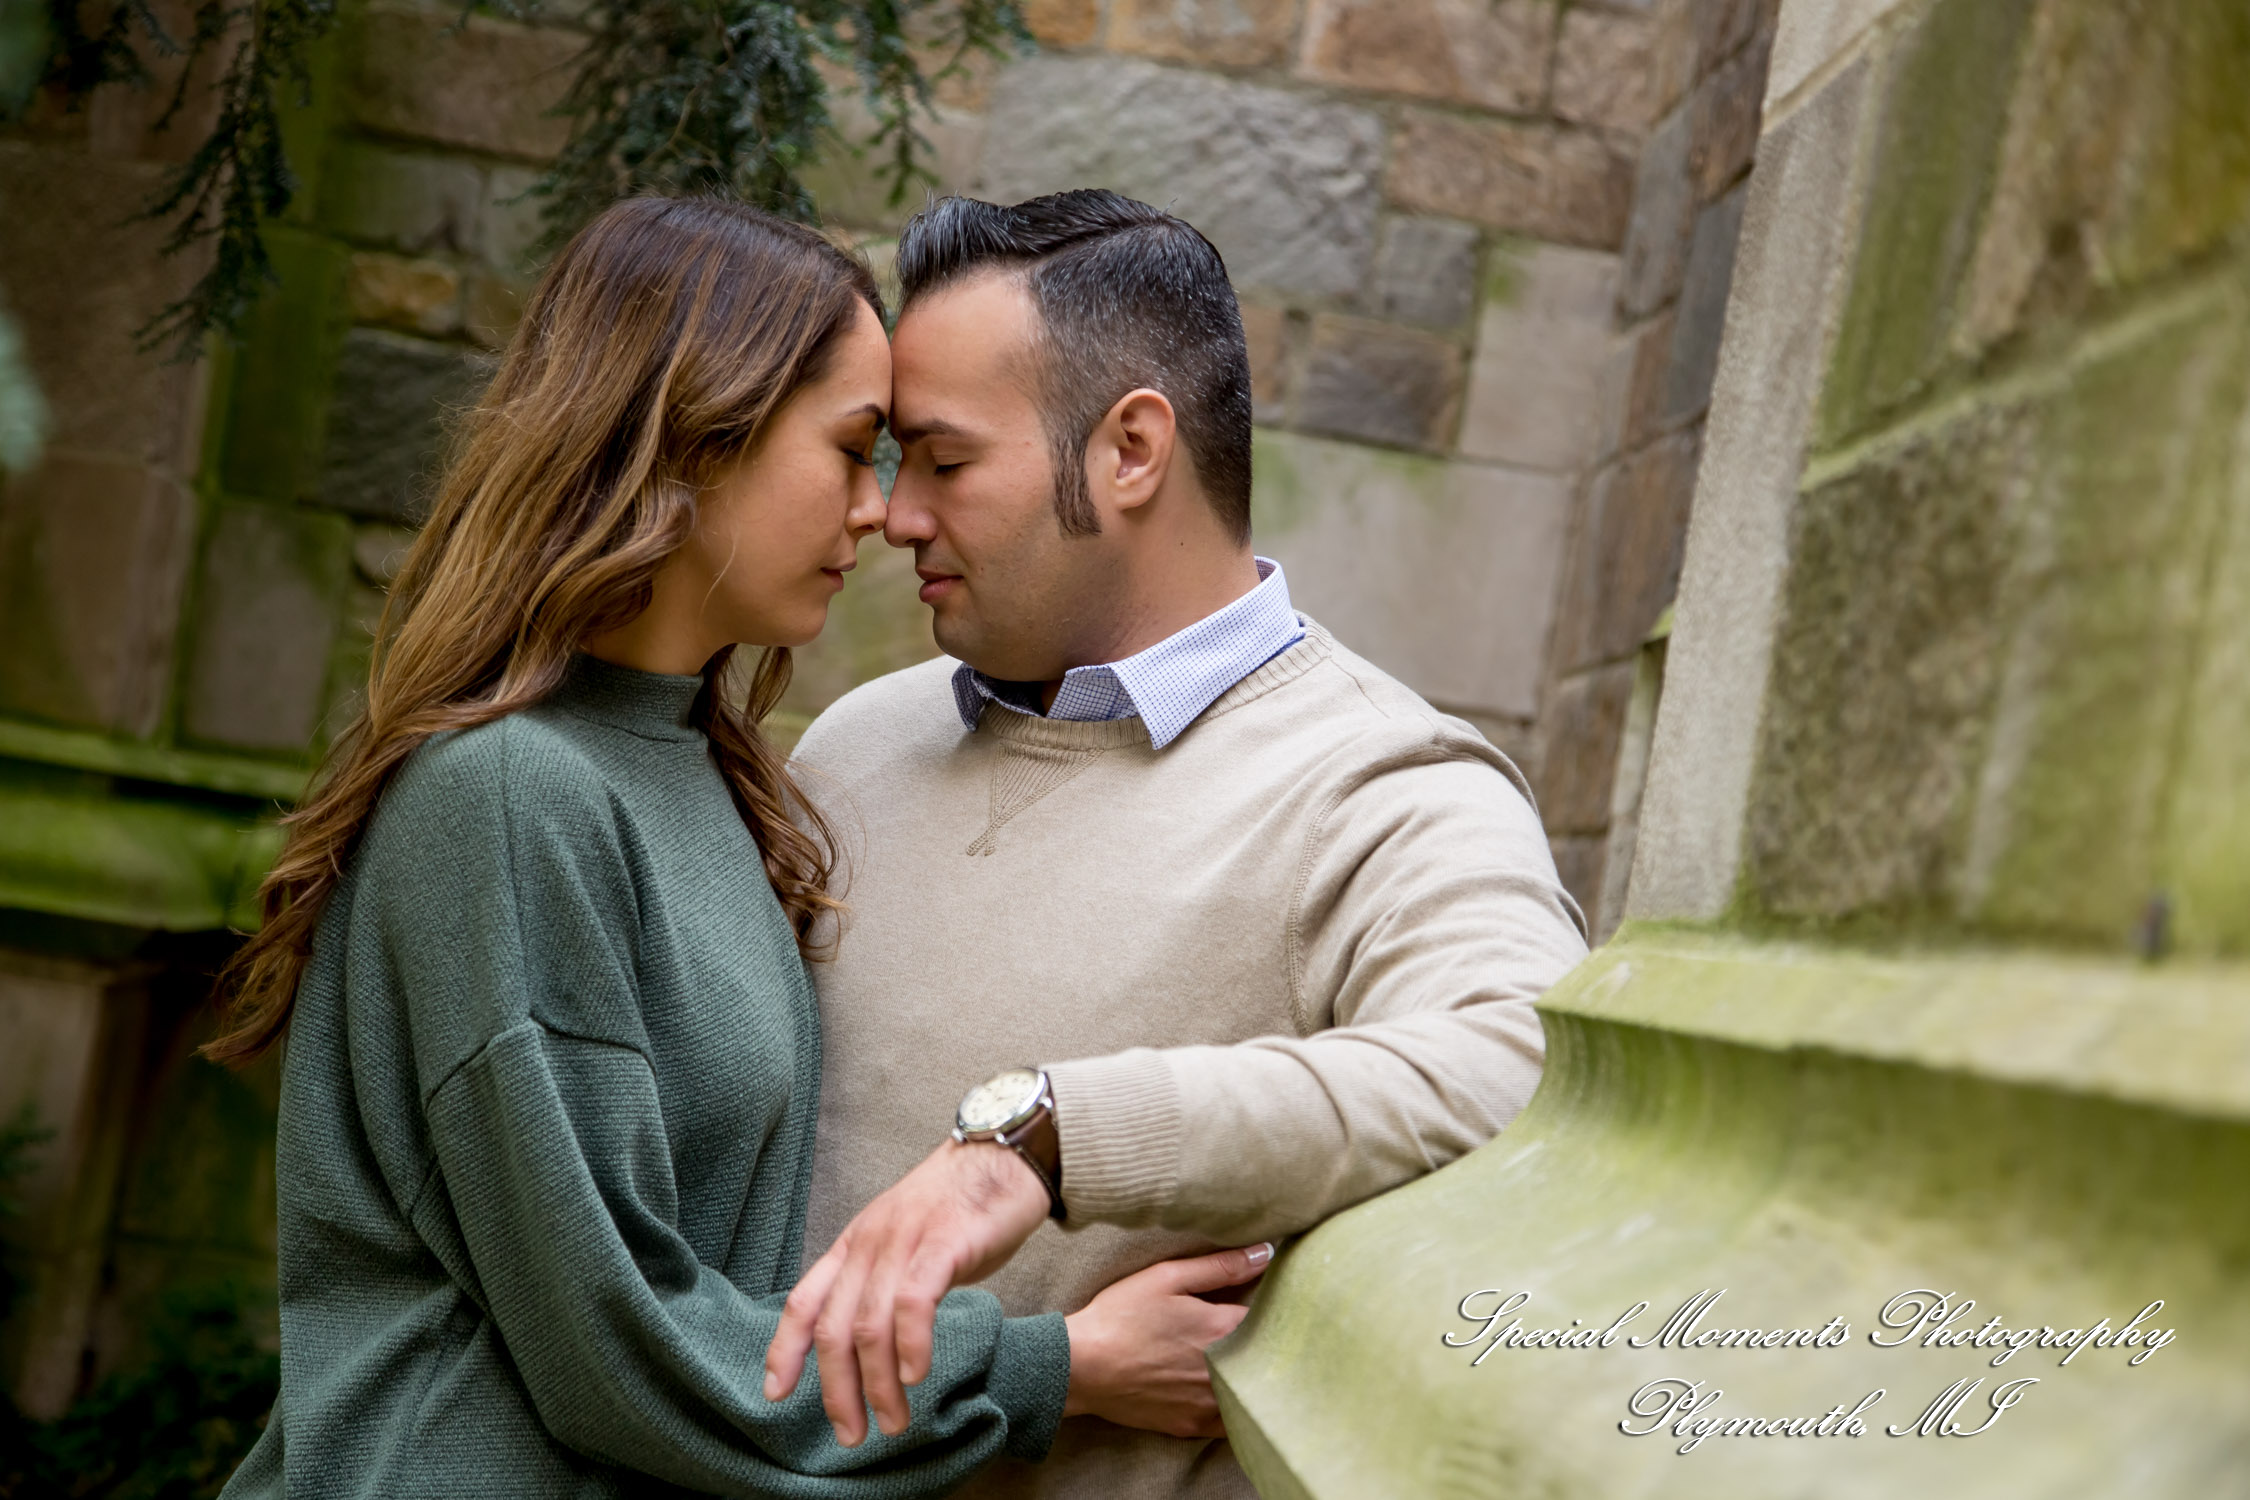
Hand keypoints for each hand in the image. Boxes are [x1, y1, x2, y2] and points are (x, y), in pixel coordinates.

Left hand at [764, 1139, 1050, 1444]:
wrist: (1002, 1155)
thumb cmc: (957, 1206)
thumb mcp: (902, 1242)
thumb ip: (881, 1284)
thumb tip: (865, 1343)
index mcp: (854, 1246)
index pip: (803, 1302)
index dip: (784, 1351)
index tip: (775, 1395)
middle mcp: (869, 1244)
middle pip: (833, 1327)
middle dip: (838, 1390)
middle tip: (852, 1435)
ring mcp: (904, 1241)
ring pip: (871, 1324)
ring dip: (877, 1383)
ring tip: (894, 1421)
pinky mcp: (944, 1242)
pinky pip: (915, 1298)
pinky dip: (910, 1342)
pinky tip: (916, 1374)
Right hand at [1062, 1244, 1274, 1436]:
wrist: (1081, 1367)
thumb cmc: (1121, 1316)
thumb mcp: (1168, 1277)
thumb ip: (1221, 1266)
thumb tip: (1266, 1253)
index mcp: (1224, 1329)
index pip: (1270, 1319)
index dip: (1269, 1311)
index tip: (1263, 1306)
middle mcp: (1225, 1371)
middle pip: (1266, 1359)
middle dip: (1263, 1345)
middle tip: (1251, 1334)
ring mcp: (1210, 1404)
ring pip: (1250, 1393)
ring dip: (1250, 1378)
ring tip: (1235, 1361)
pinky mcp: (1193, 1426)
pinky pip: (1230, 1423)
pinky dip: (1231, 1408)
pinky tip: (1220, 1392)